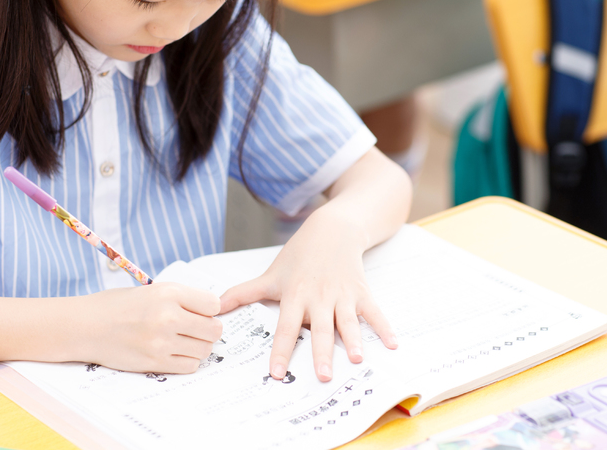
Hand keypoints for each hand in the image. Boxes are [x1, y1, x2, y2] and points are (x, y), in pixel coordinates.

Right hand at [76, 282, 222, 373]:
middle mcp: (167, 317)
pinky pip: (189, 366)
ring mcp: (161, 342)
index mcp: (169, 293)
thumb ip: (183, 298)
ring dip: (198, 346)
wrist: (86, 326)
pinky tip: (173, 352)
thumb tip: (214, 311)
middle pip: (214, 329)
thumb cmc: (120, 305)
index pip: (214, 304)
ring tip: (182, 340)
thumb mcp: (154, 290)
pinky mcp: (154, 363)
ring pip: (204, 350)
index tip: (200, 311)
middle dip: (208, 329)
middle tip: (195, 328)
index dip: (210, 309)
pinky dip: (187, 360)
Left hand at [219, 208, 397, 382]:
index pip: (285, 327)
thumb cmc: (299, 255)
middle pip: (320, 329)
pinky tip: (392, 344)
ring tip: (358, 360)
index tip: (277, 373)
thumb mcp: (271, 274)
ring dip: (354, 340)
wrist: (332, 229)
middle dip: (321, 353)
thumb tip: (214, 307)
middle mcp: (319, 298)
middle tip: (323, 376)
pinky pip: (373, 311)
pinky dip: (383, 327)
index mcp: (295, 296)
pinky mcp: (361, 291)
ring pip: (348, 321)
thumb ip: (244, 293)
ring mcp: (342, 295)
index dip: (281, 350)